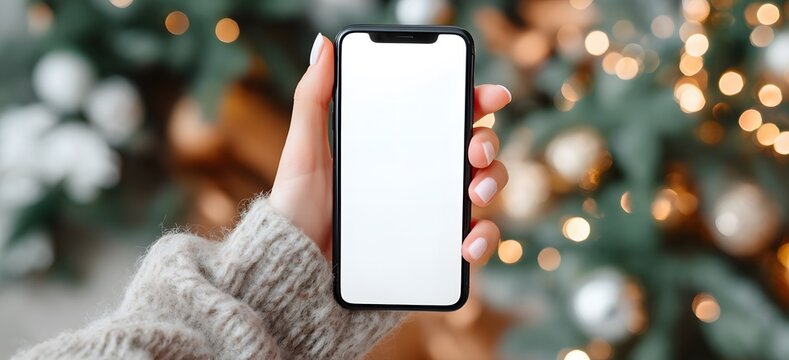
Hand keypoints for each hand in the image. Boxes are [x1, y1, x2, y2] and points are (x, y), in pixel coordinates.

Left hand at [269, 34, 509, 264]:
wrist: (295, 269)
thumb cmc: (299, 209)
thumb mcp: (304, 149)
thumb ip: (314, 98)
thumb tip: (324, 45)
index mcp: (400, 149)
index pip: (447, 117)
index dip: (476, 101)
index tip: (492, 95)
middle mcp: (422, 178)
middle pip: (475, 150)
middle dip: (488, 143)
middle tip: (476, 150)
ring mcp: (431, 215)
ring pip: (484, 190)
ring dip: (493, 185)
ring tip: (475, 195)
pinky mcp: (435, 252)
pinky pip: (474, 242)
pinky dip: (482, 239)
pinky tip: (467, 244)